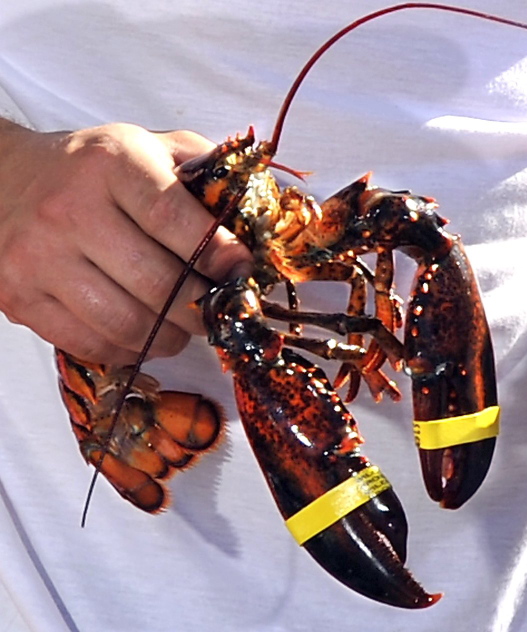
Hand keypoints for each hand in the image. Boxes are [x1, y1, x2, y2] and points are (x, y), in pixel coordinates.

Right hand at [0, 121, 251, 364]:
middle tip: (222, 312)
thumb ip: (208, 173)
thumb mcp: (153, 149)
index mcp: (110, 164)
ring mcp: (37, 259)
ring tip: (188, 326)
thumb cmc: (96, 169)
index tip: (243, 271)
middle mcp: (68, 210)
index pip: (171, 217)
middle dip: (203, 307)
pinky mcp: (18, 299)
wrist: (4, 179)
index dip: (216, 252)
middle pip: (155, 282)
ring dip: (172, 336)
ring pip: (125, 323)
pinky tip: (149, 333)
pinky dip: (132, 349)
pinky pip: (91, 344)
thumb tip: (262, 214)